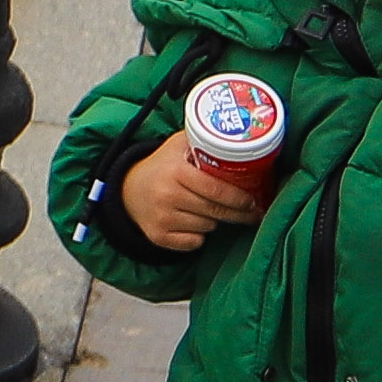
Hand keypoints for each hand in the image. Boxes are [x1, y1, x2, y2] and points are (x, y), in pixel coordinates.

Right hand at [114, 130, 271, 255]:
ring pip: (207, 227)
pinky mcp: (158, 236)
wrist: (128, 188)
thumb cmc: (162, 166)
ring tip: (211, 210)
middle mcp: (167, 196)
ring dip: (215, 221)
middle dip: (239, 214)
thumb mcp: (178, 146)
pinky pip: (194, 243)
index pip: (215, 190)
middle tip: (253, 213)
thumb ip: (203, 140)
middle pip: (215, 211)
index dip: (239, 198)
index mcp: (176, 172)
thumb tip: (238, 138)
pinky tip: (195, 223)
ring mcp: (162, 218)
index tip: (253, 200)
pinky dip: (199, 236)